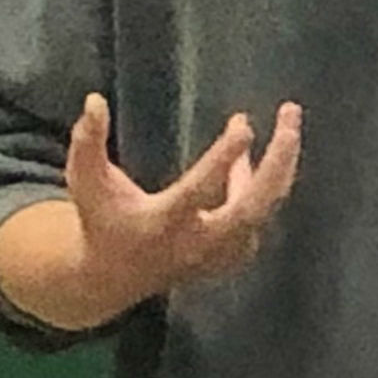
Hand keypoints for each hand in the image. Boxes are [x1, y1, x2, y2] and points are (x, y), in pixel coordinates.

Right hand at [66, 91, 302, 301]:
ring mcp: (219, 253)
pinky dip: (268, 181)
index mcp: (161, 224)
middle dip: (278, 164)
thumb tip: (95, 99)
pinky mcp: (232, 255)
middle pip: (251, 207)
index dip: (223, 159)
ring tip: (288, 118)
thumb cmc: (102, 218)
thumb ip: (87, 142)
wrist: (113, 277)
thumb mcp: (85, 182)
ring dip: (281, 164)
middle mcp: (197, 243)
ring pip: (264, 208)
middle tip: (291, 120)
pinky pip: (261, 213)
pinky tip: (263, 152)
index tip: (244, 125)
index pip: (199, 191)